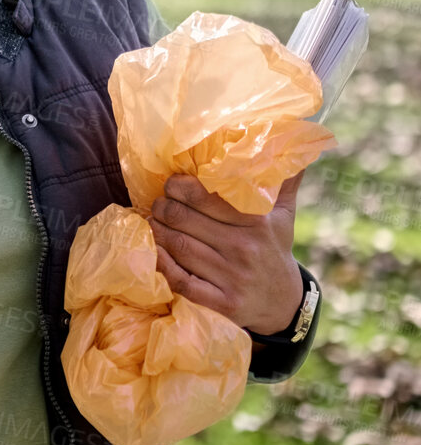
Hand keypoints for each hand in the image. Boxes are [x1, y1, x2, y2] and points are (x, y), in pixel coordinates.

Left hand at [149, 171, 304, 335]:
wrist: (284, 304)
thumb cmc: (275, 250)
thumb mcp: (284, 217)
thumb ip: (283, 181)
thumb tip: (292, 140)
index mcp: (258, 224)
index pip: (208, 198)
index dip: (181, 187)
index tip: (171, 184)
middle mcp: (244, 249)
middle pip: (186, 221)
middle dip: (164, 208)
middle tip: (157, 203)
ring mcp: (232, 277)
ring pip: (179, 247)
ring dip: (157, 231)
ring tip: (152, 222)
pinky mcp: (221, 302)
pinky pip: (181, 280)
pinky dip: (162, 264)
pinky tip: (154, 251)